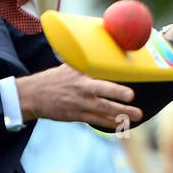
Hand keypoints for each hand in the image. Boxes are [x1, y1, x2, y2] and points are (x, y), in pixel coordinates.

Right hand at [16, 65, 142, 129]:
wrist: (34, 96)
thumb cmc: (55, 79)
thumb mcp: (68, 65)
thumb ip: (86, 61)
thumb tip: (102, 47)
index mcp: (80, 73)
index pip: (100, 71)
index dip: (114, 72)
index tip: (128, 71)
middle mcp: (81, 88)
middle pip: (102, 91)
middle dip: (116, 93)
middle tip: (131, 96)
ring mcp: (79, 104)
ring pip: (103, 109)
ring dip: (122, 113)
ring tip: (138, 115)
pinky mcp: (77, 115)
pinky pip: (97, 120)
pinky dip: (111, 122)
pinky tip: (123, 124)